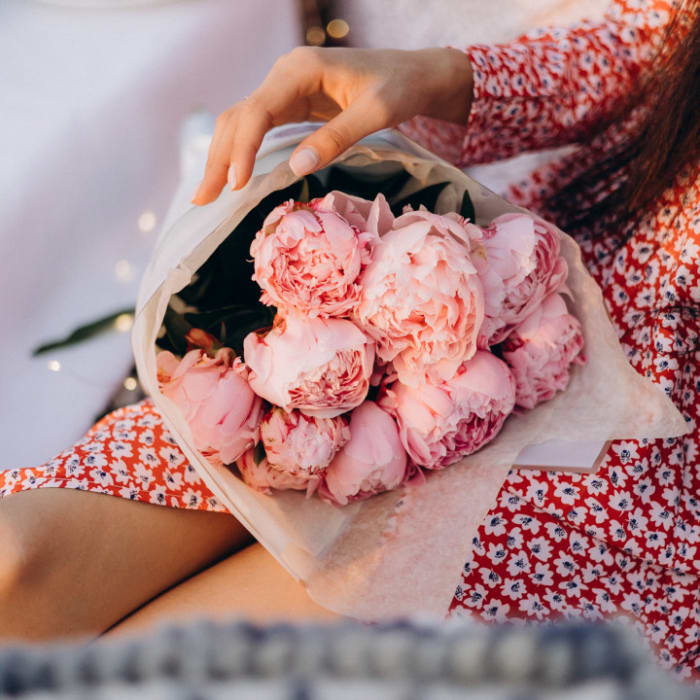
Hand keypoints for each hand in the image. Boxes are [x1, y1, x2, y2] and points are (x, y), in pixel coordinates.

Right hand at [192, 46, 472, 204]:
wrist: (413, 74)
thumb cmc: (400, 88)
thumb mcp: (376, 113)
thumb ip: (337, 138)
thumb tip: (295, 168)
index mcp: (301, 70)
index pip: (257, 110)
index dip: (243, 148)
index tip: (236, 184)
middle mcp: (285, 75)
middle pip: (239, 116)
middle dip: (218, 158)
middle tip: (203, 200)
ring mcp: (285, 88)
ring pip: (242, 121)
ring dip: (222, 157)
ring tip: (208, 195)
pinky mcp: (291, 103)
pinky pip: (257, 127)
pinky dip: (241, 151)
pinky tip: (233, 175)